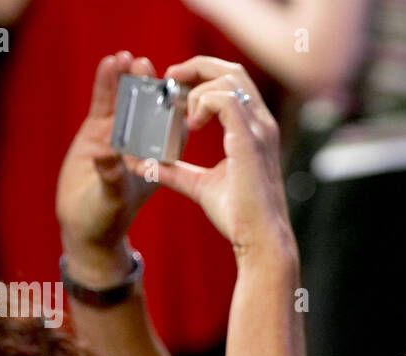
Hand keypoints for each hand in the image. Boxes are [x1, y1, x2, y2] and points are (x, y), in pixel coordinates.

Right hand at [56, 51, 159, 282]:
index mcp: (159, 161)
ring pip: (127, 102)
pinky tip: (109, 64)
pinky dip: (106, 84)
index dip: (173, 110)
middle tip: (149, 67)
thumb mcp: (112, 199)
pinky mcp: (98, 130)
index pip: (171, 131)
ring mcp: (121, 134)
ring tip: (129, 59)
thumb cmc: (106, 218)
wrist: (84, 224)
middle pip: (149, 110)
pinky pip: (104, 103)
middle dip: (149, 88)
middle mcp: (143, 143)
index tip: (176, 92)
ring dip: (130, 81)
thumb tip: (107, 156)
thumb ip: (111, 177)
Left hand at [127, 56, 292, 258]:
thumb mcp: (200, 185)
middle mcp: (261, 123)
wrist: (260, 239)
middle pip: (231, 70)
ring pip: (227, 79)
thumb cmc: (239, 216)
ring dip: (197, 87)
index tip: (175, 88)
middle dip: (196, 67)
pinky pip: (224, 99)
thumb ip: (175, 171)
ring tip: (181, 109)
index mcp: (254, 129)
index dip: (201, 74)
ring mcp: (258, 129)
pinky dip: (203, 102)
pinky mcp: (249, 140)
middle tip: (170, 80)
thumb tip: (144, 164)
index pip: (233, 81)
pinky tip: (192, 123)